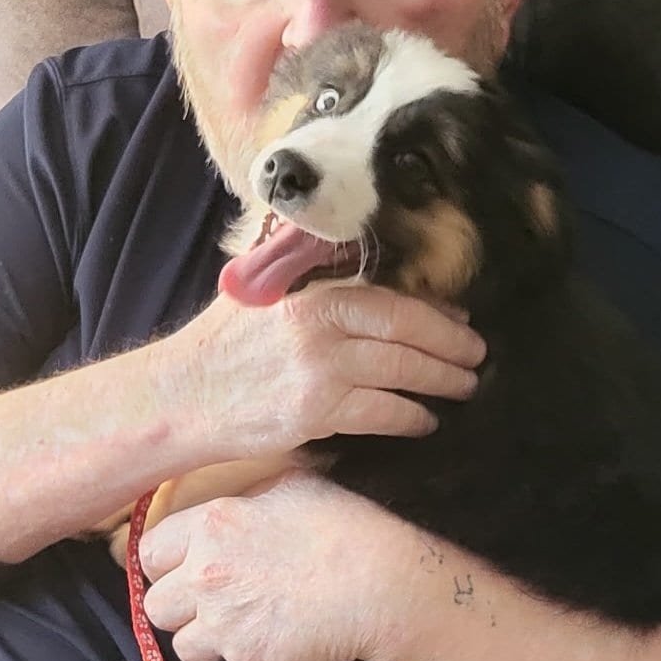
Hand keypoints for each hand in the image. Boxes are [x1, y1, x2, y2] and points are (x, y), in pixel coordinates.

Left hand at [141, 470, 416, 660]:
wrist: (381, 582)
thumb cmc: (343, 524)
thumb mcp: (289, 485)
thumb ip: (244, 500)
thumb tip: (231, 510)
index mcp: (211, 526)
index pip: (148, 554)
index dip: (165, 564)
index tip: (184, 568)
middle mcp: (205, 576)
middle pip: (156, 607)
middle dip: (181, 607)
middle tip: (216, 601)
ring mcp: (224, 626)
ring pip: (186, 648)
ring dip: (210, 641)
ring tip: (248, 624)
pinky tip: (283, 641)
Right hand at [160, 280, 485, 468]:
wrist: (182, 397)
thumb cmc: (221, 344)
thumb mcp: (258, 286)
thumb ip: (300, 262)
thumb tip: (340, 240)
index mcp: (311, 289)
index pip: (389, 293)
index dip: (433, 307)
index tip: (461, 316)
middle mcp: (318, 323)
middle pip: (406, 328)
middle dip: (452, 343)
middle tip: (478, 354)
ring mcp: (319, 368)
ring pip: (403, 370)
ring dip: (443, 380)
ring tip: (464, 386)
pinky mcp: (316, 411)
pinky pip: (382, 413)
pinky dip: (411, 417)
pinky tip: (425, 420)